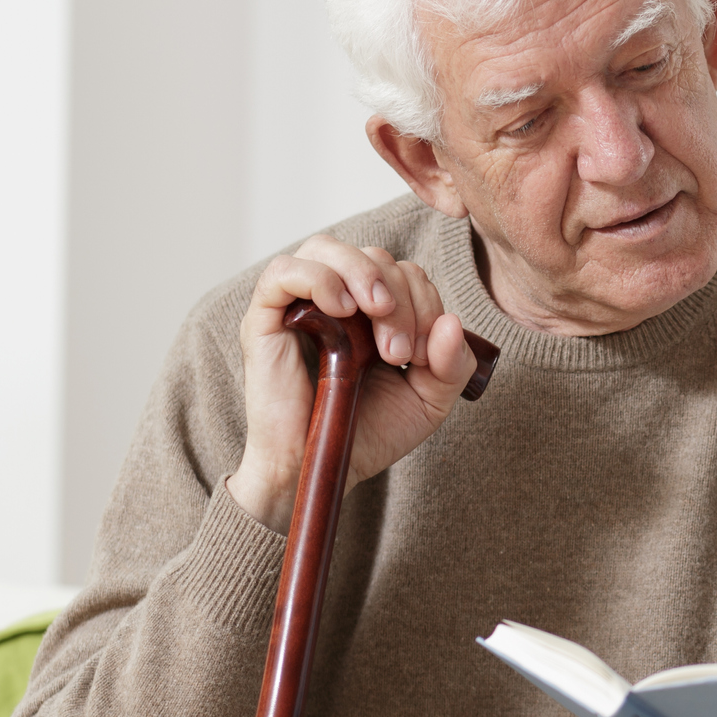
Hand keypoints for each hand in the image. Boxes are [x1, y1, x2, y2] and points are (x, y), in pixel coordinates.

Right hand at [228, 237, 477, 529]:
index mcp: (374, 312)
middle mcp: (337, 300)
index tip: (424, 355)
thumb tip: (452, 322)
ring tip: (377, 312)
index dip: (425, 301)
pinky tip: (341, 309)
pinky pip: (283, 271)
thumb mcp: (427, 402)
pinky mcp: (264, 319)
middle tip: (400, 352)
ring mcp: (298, 305)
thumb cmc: (366, 433)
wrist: (315, 469)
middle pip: (374, 257)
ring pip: (327, 248)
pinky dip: (318, 278)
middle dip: (401, 297)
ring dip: (364, 274)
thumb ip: (452, 364)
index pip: (405, 273)